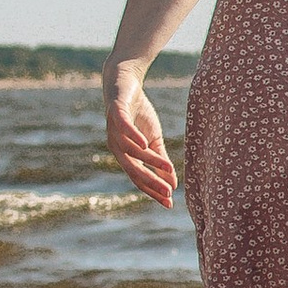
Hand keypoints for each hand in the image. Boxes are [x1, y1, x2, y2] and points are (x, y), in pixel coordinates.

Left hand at [107, 69, 179, 206]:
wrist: (125, 84)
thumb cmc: (138, 114)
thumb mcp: (154, 139)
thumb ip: (160, 161)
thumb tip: (173, 184)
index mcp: (125, 155)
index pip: (138, 178)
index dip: (152, 191)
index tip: (168, 203)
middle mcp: (116, 146)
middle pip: (133, 169)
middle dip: (150, 182)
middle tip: (167, 193)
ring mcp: (114, 130)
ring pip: (131, 151)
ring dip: (149, 160)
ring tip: (167, 167)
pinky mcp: (116, 112)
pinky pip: (123, 127)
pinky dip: (133, 136)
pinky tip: (145, 143)